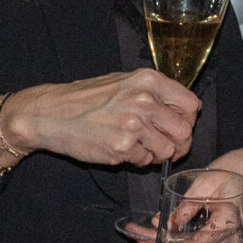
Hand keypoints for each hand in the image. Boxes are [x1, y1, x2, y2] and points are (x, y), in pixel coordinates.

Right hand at [1, 70, 198, 168]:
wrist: (52, 114)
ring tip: (139, 147)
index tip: (178, 125)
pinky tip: (120, 149)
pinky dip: (137, 160)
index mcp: (148, 80)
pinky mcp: (122, 147)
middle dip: (179, 143)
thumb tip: (181, 110)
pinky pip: (145, 161)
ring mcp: (134, 125)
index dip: (187, 119)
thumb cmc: (85, 98)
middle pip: (184, 131)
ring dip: (157, 154)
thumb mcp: (122, 82)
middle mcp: (144, 101)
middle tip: (166, 146)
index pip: (191, 105)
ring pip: (168, 150)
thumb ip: (152, 93)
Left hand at [128, 147, 242, 242]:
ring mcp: (230, 241)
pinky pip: (202, 242)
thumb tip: (168, 225)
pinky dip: (181, 238)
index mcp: (227, 224)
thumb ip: (186, 206)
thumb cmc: (236, 171)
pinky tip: (161, 235)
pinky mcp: (226, 238)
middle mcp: (231, 239)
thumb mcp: (206, 183)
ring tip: (143, 238)